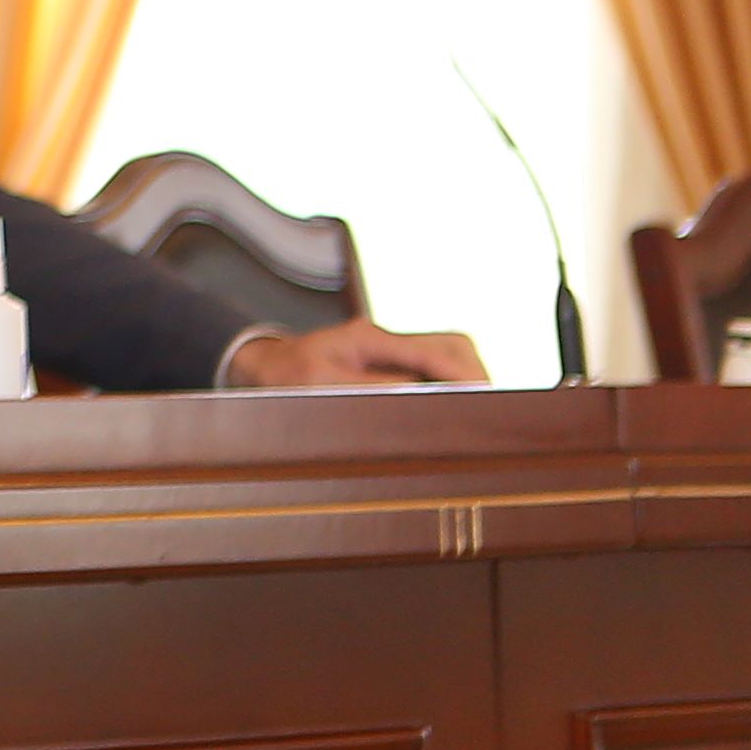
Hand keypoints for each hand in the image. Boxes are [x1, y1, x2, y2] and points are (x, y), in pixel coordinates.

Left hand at [222, 320, 488, 389]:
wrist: (260, 365)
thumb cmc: (284, 375)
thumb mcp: (319, 383)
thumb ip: (368, 387)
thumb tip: (417, 394)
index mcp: (369, 338)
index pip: (432, 351)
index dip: (463, 375)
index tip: (486, 397)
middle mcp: (384, 338)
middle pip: (452, 344)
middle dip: (474, 373)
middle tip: (490, 409)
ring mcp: (387, 349)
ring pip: (447, 353)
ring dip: (465, 378)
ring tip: (477, 411)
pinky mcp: (387, 361)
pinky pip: (431, 366)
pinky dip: (449, 383)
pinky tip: (454, 407)